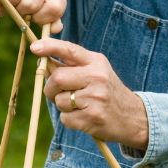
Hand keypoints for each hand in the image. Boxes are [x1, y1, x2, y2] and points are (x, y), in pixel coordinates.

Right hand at [0, 0, 67, 32]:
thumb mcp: (43, 0)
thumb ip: (51, 16)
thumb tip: (55, 29)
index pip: (55, 9)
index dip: (42, 18)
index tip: (34, 17)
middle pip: (31, 5)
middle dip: (21, 11)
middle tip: (17, 7)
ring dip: (7, 6)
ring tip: (8, 1)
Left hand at [31, 38, 148, 150]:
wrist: (132, 117)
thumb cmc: (107, 92)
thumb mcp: (97, 72)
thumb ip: (72, 66)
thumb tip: (42, 63)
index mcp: (97, 62)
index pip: (70, 50)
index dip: (50, 47)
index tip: (35, 47)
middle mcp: (97, 77)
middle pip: (57, 77)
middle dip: (50, 88)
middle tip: (56, 93)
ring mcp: (96, 97)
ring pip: (59, 100)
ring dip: (62, 106)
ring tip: (79, 106)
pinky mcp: (92, 117)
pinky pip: (65, 118)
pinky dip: (69, 120)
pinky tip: (84, 117)